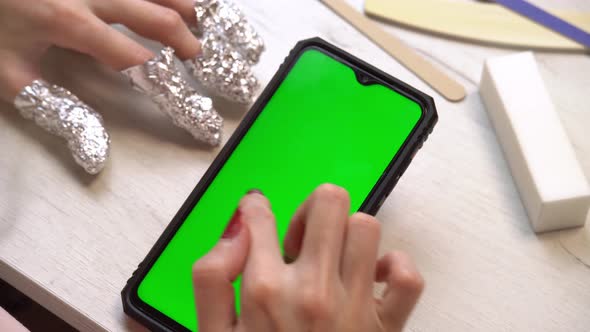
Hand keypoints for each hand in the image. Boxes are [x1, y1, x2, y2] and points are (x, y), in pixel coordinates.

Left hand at [0, 0, 199, 100]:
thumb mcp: (8, 74)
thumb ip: (53, 108)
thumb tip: (94, 148)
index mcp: (72, 24)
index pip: (137, 61)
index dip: (169, 85)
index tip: (190, 104)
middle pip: (158, 16)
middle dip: (186, 41)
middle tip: (201, 60)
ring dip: (185, 5)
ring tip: (203, 23)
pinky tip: (178, 2)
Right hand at [192, 184, 423, 331]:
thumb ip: (211, 277)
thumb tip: (237, 229)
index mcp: (264, 291)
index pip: (259, 214)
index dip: (253, 207)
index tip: (256, 213)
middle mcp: (314, 290)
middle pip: (329, 201)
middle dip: (311, 212)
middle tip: (301, 242)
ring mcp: (355, 306)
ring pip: (367, 227)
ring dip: (349, 235)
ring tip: (333, 260)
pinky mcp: (387, 326)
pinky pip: (407, 277)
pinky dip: (394, 268)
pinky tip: (371, 279)